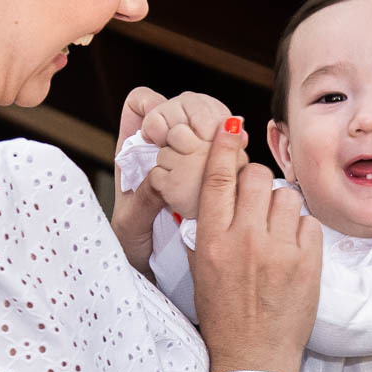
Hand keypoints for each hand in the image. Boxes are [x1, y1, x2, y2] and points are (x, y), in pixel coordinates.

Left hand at [112, 88, 239, 273]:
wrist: (155, 270)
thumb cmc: (134, 245)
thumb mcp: (131, 225)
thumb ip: (143, 200)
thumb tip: (160, 176)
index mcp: (135, 150)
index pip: (143, 101)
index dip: (154, 108)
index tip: (161, 133)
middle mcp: (165, 146)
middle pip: (184, 103)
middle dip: (197, 113)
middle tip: (206, 134)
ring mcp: (192, 155)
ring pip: (210, 118)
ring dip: (219, 126)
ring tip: (229, 142)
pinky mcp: (214, 170)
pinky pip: (228, 143)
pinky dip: (235, 142)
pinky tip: (240, 149)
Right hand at [189, 119, 322, 371]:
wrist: (252, 358)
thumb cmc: (224, 315)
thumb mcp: (200, 269)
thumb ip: (208, 227)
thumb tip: (219, 189)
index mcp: (210, 239)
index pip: (218, 177)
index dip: (224, 146)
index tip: (230, 128)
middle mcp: (242, 239)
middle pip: (256, 177)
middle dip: (257, 182)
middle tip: (258, 202)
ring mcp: (277, 250)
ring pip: (286, 195)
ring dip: (282, 207)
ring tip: (277, 232)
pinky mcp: (307, 262)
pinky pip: (309, 222)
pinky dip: (303, 231)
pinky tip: (293, 250)